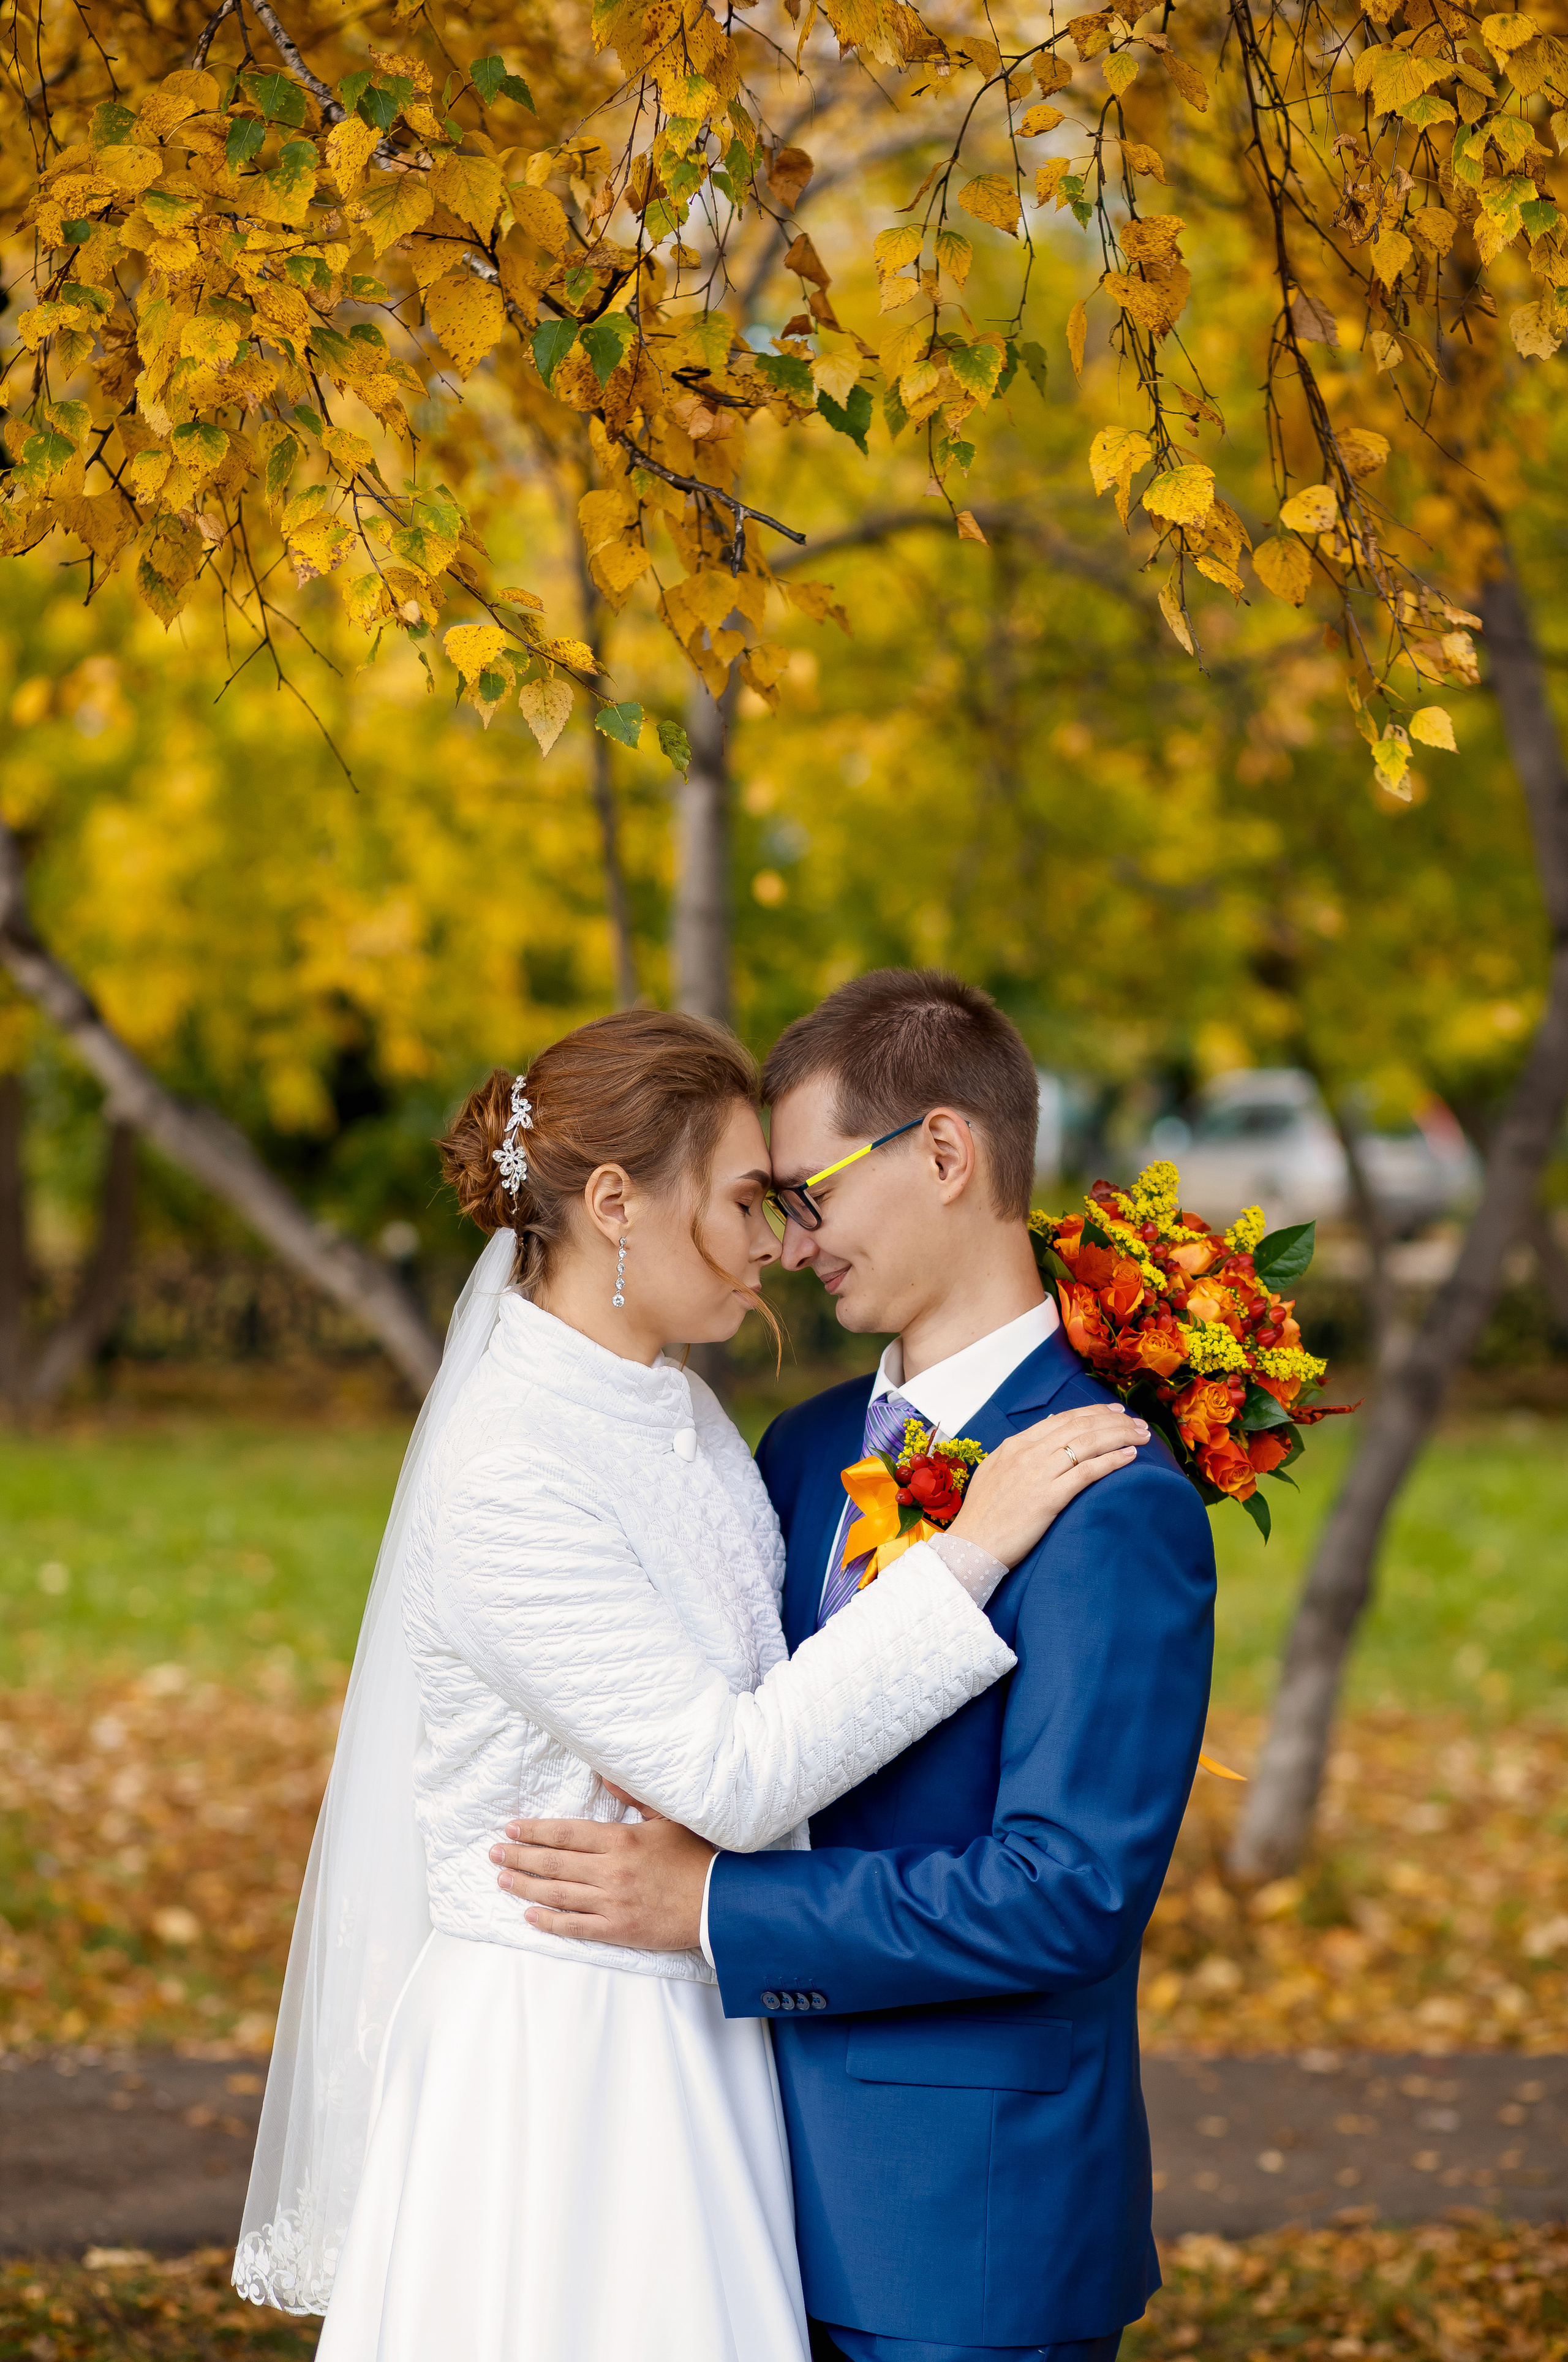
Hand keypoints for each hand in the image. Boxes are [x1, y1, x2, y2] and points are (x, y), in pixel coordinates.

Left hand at [489, 1784, 714, 1950]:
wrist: (719, 1902)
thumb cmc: (695, 1857)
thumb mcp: (668, 1818)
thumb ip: (633, 1797)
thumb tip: (604, 1776)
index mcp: (621, 1840)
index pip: (566, 1833)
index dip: (534, 1831)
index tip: (510, 1828)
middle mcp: (611, 1870)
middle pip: (553, 1863)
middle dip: (519, 1857)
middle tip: (493, 1854)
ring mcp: (612, 1902)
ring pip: (557, 1894)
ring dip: (525, 1886)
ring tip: (502, 1880)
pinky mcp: (617, 1929)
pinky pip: (575, 1926)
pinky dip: (549, 1921)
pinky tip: (530, 1914)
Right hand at [949, 1402, 1147, 1566]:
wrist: (971, 1546)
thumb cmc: (983, 1515)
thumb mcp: (995, 1471)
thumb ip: (1019, 1450)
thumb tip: (1048, 1429)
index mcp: (1015, 1445)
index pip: (1063, 1419)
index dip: (1094, 1412)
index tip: (1116, 1412)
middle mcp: (1028, 1453)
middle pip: (1080, 1426)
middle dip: (1115, 1420)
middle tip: (1139, 1423)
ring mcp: (1038, 1474)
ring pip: (1088, 1443)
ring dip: (1120, 1436)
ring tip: (1142, 1437)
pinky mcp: (1048, 1498)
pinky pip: (1087, 1472)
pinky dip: (1111, 1461)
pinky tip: (1130, 1457)